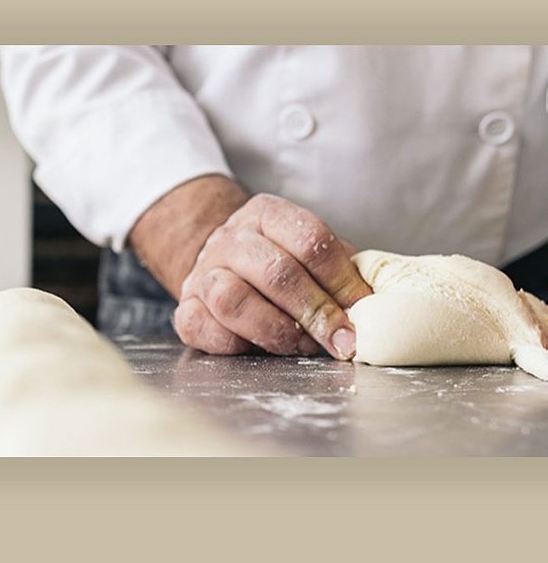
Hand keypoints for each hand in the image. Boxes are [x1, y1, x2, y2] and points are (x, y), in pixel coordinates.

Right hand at [172, 193, 371, 358]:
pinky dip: (233, 343)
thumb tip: (377, 303)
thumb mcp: (310, 253)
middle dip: (316, 311)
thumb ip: (340, 270)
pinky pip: (203, 326)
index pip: (310, 240)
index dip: (341, 279)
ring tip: (301, 345)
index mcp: (266, 214)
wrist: (220, 265)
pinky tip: (255, 347)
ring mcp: (202, 272)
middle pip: (275, 272)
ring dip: (276, 329)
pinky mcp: (185, 307)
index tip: (362, 308)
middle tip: (342, 339)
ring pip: (232, 299)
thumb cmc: (278, 263)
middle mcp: (230, 238)